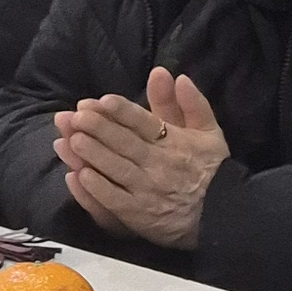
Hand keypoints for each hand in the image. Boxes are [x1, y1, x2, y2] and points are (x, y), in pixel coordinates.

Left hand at [52, 67, 230, 251]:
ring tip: (71, 138)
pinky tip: (79, 175)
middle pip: (125, 143)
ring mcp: (147, 189)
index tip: (102, 100)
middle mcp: (160, 164)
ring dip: (93, 153)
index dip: (123, 111)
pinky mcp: (137, 213)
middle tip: (76, 116)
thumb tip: (176, 76)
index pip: (146, 122)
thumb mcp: (208, 131)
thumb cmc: (209, 167)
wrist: (220, 212)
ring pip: (115, 168)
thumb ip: (191, 103)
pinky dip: (95, 187)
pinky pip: (113, 198)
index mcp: (176, 142)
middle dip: (99, 128)